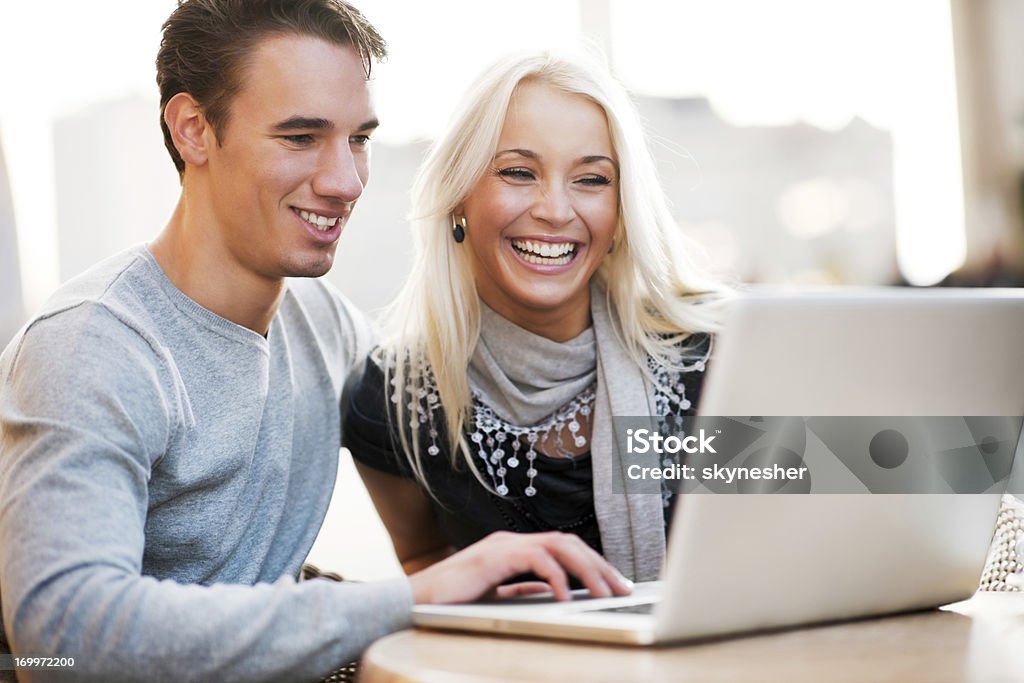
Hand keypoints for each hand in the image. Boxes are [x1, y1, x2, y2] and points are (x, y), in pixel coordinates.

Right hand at [408, 531, 632, 603]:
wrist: (413, 601)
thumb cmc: (451, 602)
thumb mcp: (497, 596)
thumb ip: (524, 590)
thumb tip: (554, 592)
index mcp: (515, 549)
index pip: (564, 549)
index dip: (594, 564)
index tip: (616, 584)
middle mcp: (512, 541)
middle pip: (569, 544)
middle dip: (600, 566)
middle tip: (623, 588)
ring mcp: (503, 546)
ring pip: (559, 547)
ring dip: (587, 570)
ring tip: (605, 593)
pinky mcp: (494, 557)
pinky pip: (536, 560)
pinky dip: (557, 577)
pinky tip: (568, 598)